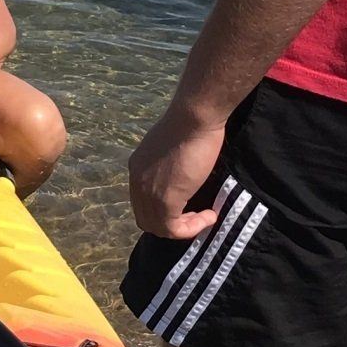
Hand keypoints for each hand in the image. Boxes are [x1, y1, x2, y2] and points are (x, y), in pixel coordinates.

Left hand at [128, 101, 226, 238]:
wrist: (195, 118)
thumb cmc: (192, 125)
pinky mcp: (164, 200)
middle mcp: (136, 181)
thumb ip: (171, 165)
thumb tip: (184, 177)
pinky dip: (192, 228)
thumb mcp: (174, 147)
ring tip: (206, 216)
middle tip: (196, 216)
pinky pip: (173, 229)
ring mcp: (148, 192)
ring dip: (184, 227)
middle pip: (146, 219)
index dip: (164, 211)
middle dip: (172, 223)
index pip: (143, 202)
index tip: (189, 206)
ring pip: (158, 227)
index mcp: (137, 167)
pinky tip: (210, 215)